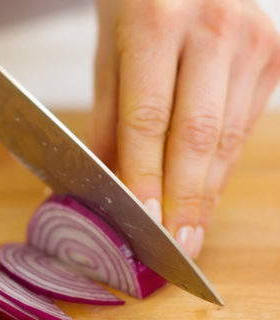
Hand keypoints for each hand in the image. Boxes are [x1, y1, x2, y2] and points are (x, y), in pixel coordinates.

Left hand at [89, 0, 279, 257]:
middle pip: (199, 136)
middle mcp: (214, 29)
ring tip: (191, 230)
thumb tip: (106, 181)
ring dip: (207, 191)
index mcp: (157, 22)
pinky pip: (245, 125)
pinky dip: (222, 165)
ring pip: (228, 137)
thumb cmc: (135, 2)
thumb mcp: (108, 53)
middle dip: (186, 199)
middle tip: (176, 246)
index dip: (146, 176)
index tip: (143, 221)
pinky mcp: (273, 55)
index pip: (150, 119)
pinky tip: (206, 192)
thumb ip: (109, 120)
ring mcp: (252, 42)